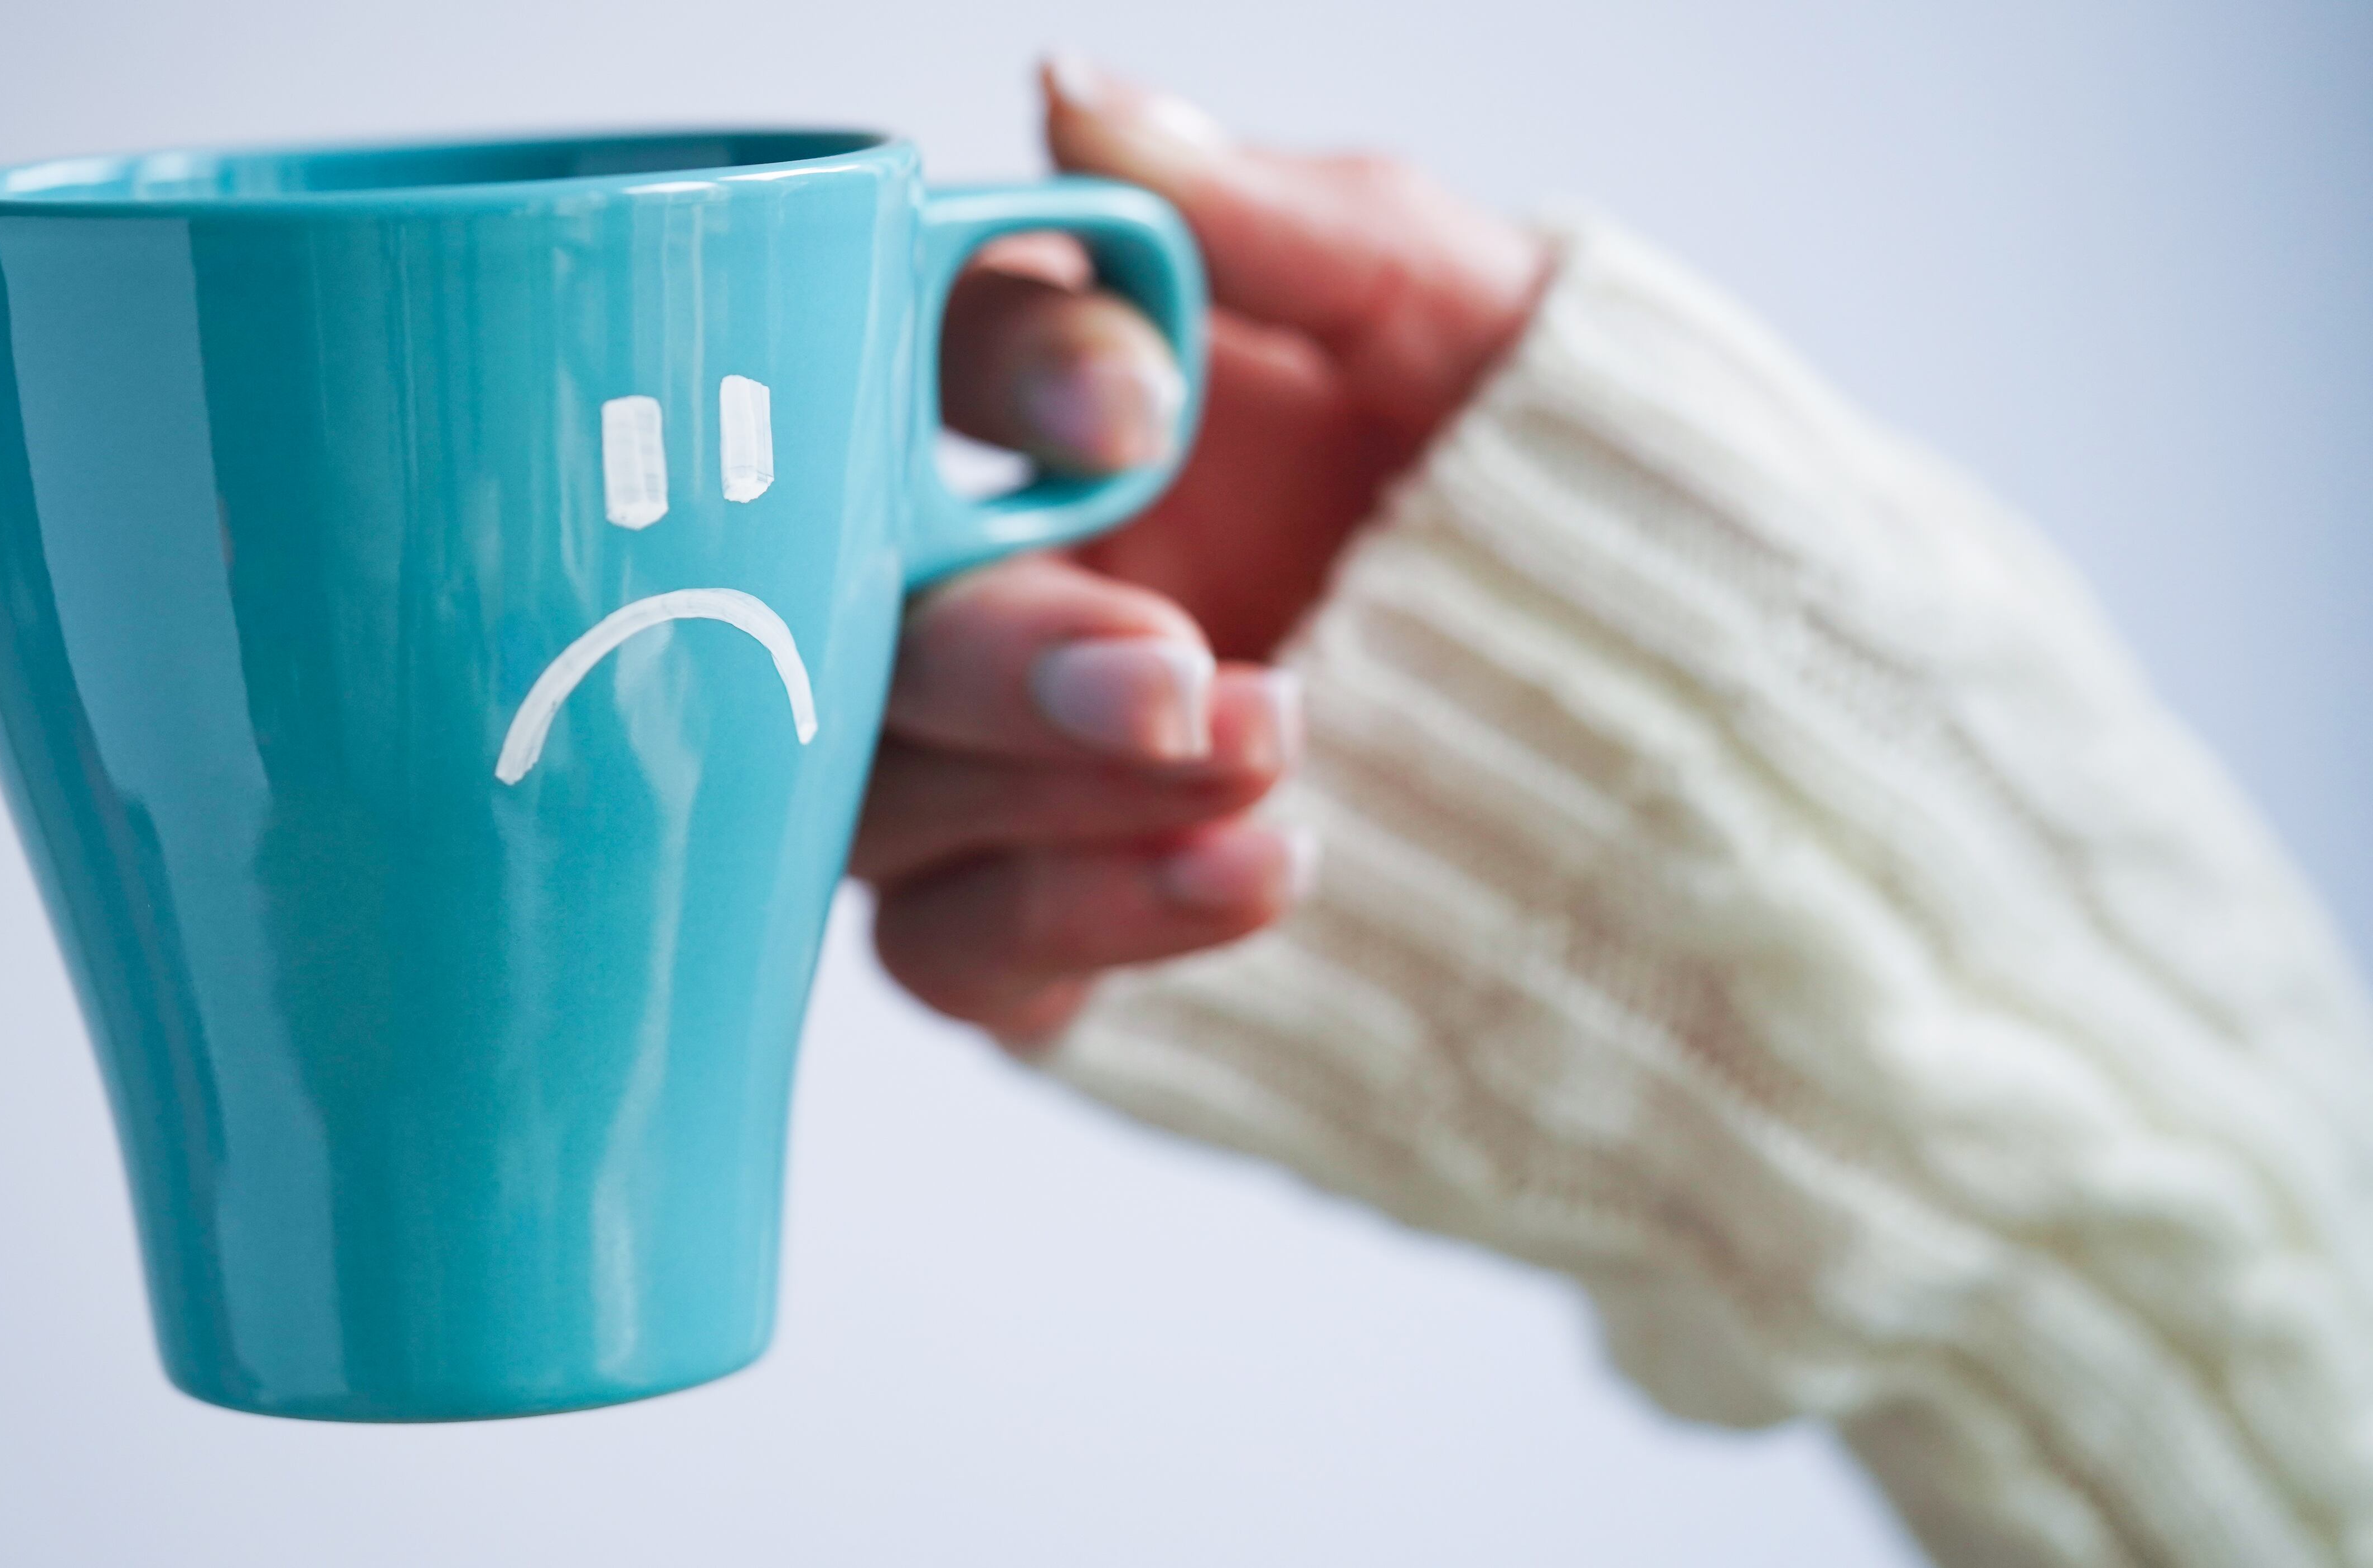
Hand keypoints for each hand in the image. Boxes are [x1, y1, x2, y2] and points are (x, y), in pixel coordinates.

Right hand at [856, 58, 1551, 1044]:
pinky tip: (1248, 877)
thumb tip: (1071, 101)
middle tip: (1178, 671)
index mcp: (1060, 419)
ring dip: (1060, 790)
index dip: (1000, 381)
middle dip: (1013, 648)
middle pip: (863, 615)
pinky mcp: (1029, 928)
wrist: (1662, 737)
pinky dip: (1076, 921)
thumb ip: (1264, 219)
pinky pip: (956, 950)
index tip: (1136, 409)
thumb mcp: (1455, 315)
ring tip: (1272, 764)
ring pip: (885, 794)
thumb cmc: (1547, 499)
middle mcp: (988, 585)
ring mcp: (993, 770)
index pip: (924, 360)